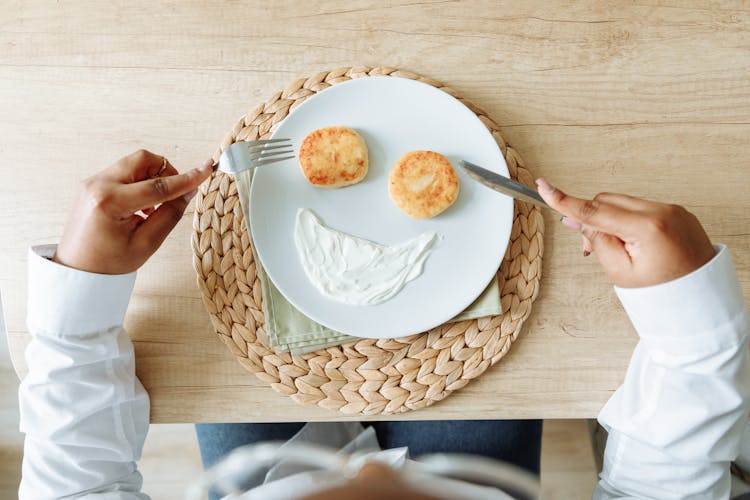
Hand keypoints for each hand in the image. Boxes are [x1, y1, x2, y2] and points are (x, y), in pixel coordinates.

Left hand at [54, 150, 212, 273]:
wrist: (77, 272)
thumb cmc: (108, 263)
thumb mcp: (146, 243)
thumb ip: (170, 214)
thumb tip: (188, 192)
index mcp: (110, 202)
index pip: (158, 185)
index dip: (186, 179)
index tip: (206, 169)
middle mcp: (98, 185)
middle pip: (143, 159)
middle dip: (164, 171)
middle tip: (172, 195)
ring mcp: (92, 182)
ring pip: (133, 163)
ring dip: (151, 178)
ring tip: (151, 208)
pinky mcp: (91, 184)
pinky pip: (122, 172)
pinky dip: (137, 183)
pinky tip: (139, 206)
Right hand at [535, 178, 715, 287]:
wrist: (703, 298)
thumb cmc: (664, 293)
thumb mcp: (620, 272)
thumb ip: (595, 241)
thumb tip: (575, 219)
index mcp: (647, 227)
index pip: (595, 210)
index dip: (565, 200)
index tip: (543, 186)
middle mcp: (662, 211)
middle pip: (607, 200)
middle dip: (593, 218)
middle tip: (590, 248)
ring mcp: (673, 209)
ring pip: (623, 202)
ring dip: (611, 220)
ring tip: (619, 250)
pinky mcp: (677, 212)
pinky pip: (642, 207)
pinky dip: (629, 221)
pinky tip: (634, 244)